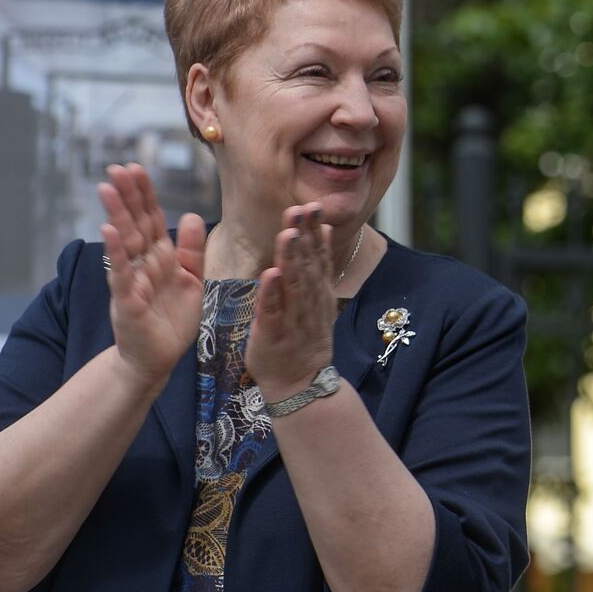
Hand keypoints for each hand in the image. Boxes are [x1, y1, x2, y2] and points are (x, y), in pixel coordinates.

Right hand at [97, 164, 204, 389]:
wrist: (157, 358)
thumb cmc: (171, 320)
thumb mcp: (191, 280)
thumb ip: (192, 250)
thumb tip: (192, 215)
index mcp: (161, 257)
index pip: (152, 219)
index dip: (146, 195)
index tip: (137, 168)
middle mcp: (144, 264)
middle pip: (136, 224)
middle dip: (128, 196)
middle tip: (117, 168)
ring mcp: (132, 280)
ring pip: (126, 242)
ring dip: (117, 215)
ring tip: (107, 188)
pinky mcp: (127, 300)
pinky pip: (120, 273)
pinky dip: (116, 253)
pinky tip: (109, 231)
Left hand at [244, 204, 336, 403]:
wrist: (301, 385)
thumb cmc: (303, 339)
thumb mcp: (316, 300)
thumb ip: (317, 266)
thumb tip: (321, 230)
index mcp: (317, 293)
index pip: (317, 257)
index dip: (315, 232)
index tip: (313, 206)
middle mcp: (308, 303)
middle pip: (307, 266)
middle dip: (304, 237)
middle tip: (302, 209)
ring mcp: (292, 320)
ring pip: (293, 285)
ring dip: (291, 259)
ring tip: (288, 233)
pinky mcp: (273, 336)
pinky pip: (272, 312)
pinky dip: (272, 293)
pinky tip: (270, 274)